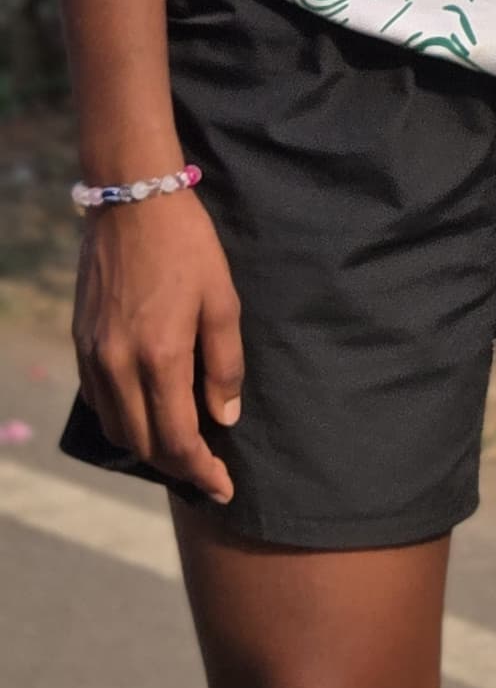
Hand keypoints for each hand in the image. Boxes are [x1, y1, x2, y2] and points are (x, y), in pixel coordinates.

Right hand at [73, 188, 243, 501]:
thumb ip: (224, 364)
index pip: (177, 441)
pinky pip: (98, 401)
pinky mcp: (80, 343)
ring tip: (179, 448)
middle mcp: (118, 366)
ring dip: (147, 448)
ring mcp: (93, 356)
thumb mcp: (222, 299)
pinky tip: (145, 412)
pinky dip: (122, 420)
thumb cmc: (187, 245)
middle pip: (143, 445)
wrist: (131, 200)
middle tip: (207, 471)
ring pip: (116, 429)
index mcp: (159, 357)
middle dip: (177, 466)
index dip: (202, 471)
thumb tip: (224, 417)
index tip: (224, 487)